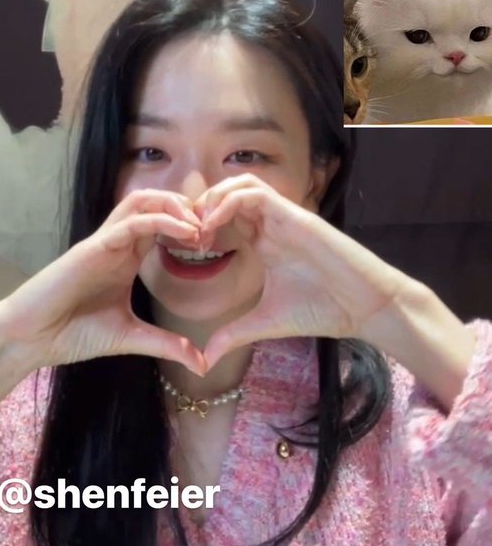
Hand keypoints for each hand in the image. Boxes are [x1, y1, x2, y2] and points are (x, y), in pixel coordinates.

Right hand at [0, 189, 204, 375]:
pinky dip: (161, 221)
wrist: (30, 338)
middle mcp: (117, 243)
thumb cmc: (71, 333)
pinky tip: (185, 232)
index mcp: (126, 258)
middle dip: (189, 208)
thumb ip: (165, 344)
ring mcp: (104, 242)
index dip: (192, 227)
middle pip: (156, 203)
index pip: (163, 225)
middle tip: (216, 228)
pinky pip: (131, 223)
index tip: (217, 243)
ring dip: (176, 207)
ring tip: (201, 226)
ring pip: (143, 202)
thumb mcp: (130, 338)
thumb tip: (201, 362)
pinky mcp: (93, 247)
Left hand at [195, 175, 405, 370]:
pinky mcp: (295, 215)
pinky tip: (213, 227)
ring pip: (239, 184)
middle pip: (226, 193)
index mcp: (263, 242)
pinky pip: (255, 193)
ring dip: (213, 200)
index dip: (198, 227)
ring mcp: (283, 216)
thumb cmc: (323, 310)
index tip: (182, 251)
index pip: (223, 217)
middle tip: (184, 236)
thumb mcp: (265, 323)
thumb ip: (232, 335)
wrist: (364, 307)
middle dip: (199, 209)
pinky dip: (228, 202)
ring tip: (198, 228)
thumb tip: (202, 361)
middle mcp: (271, 224)